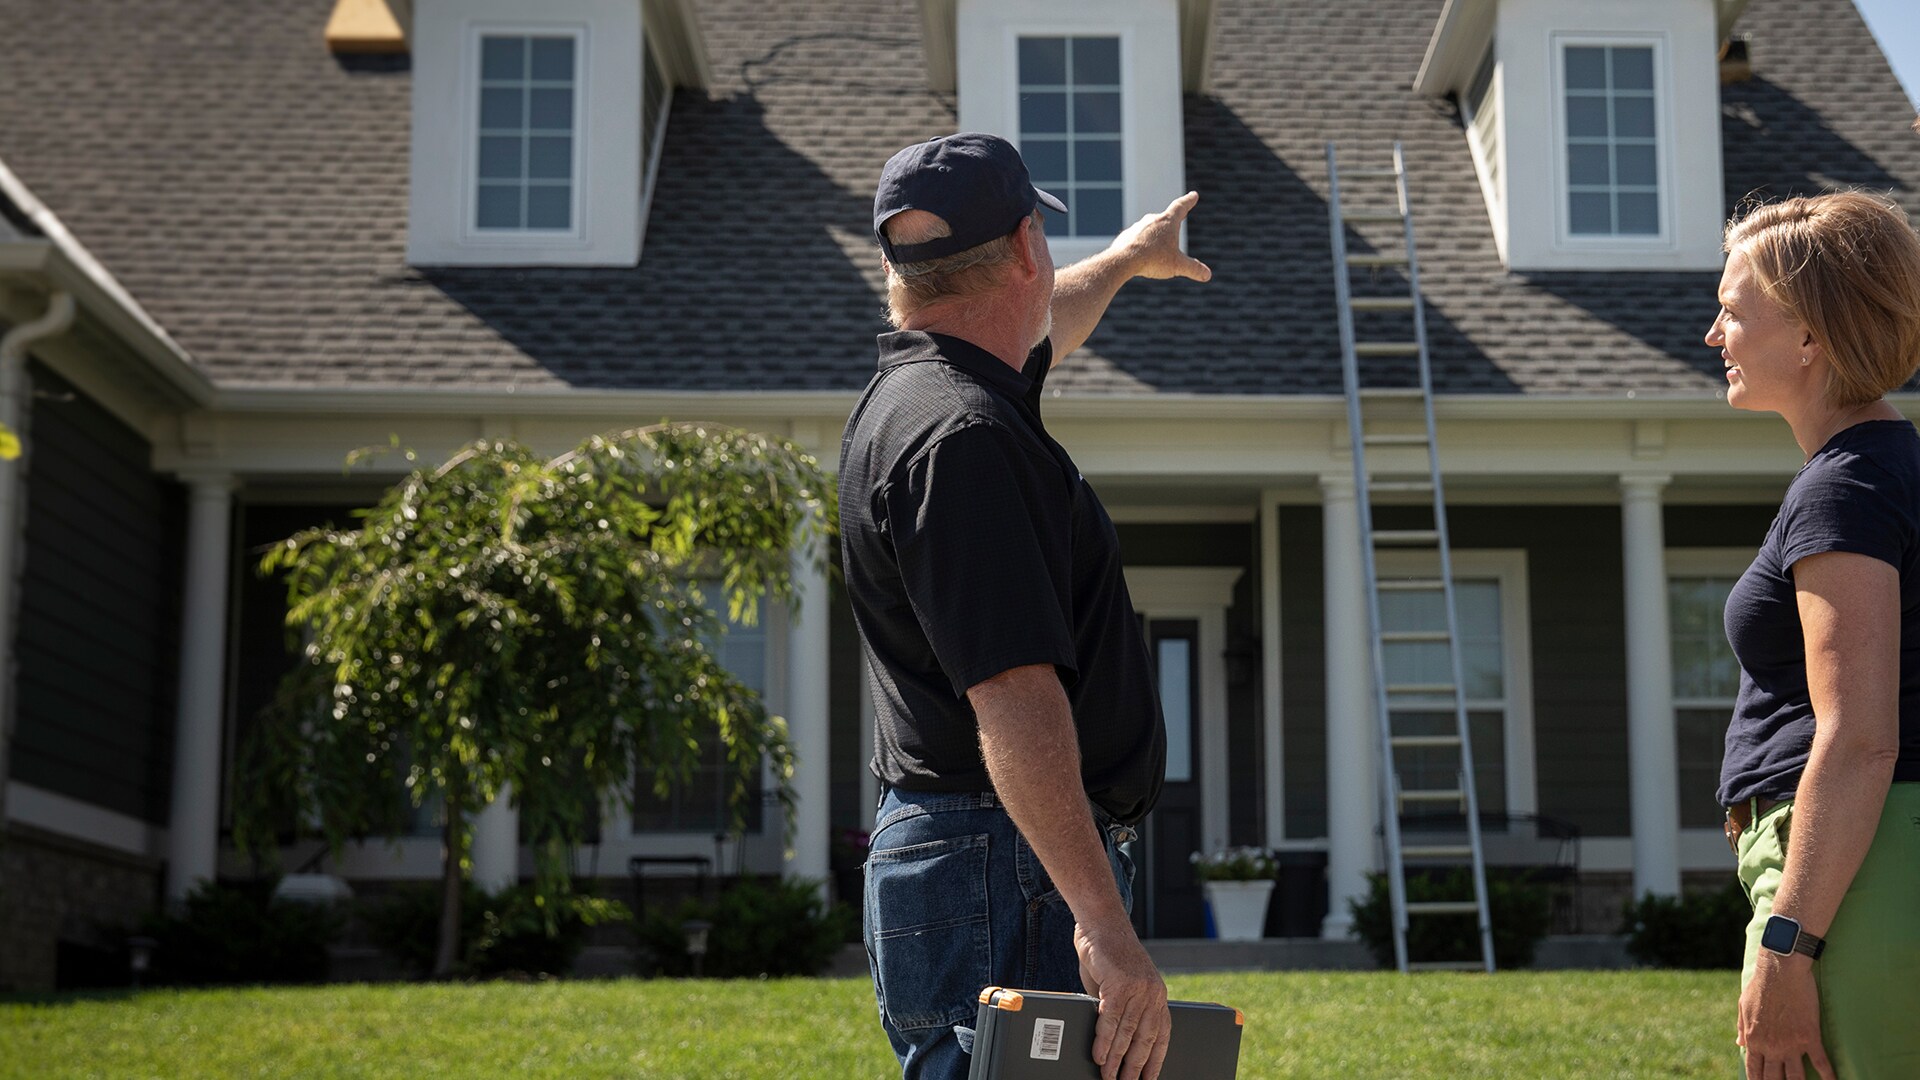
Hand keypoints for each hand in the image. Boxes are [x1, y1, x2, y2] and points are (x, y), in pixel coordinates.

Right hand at [1074, 919, 1170, 1079]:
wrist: (1102, 922)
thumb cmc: (1109, 954)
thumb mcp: (1123, 984)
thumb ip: (1123, 1009)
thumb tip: (1114, 1042)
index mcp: (1158, 996)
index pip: (1162, 1036)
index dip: (1156, 1060)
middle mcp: (1153, 993)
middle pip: (1145, 1039)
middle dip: (1135, 1066)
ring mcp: (1138, 988)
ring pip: (1127, 1032)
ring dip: (1116, 1059)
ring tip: (1108, 1075)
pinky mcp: (1120, 983)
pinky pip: (1111, 1019)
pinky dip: (1104, 1040)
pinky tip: (1099, 1054)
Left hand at [1112, 192, 1212, 282]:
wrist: (1123, 260)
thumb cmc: (1153, 259)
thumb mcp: (1177, 265)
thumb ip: (1193, 269)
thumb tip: (1207, 275)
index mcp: (1168, 222)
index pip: (1181, 207)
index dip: (1188, 201)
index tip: (1193, 195)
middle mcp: (1152, 220)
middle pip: (1165, 218)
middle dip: (1171, 221)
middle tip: (1178, 216)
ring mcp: (1137, 227)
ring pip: (1149, 230)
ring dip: (1155, 236)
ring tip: (1157, 247)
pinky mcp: (1126, 237)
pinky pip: (1136, 240)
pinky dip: (1141, 245)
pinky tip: (1140, 256)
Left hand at [1738, 954, 1832, 1079]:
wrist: (1781, 970)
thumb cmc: (1761, 985)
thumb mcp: (1744, 1006)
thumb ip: (1743, 1028)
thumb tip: (1739, 1044)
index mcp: (1754, 1039)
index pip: (1754, 1070)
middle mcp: (1771, 1046)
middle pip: (1774, 1078)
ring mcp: (1791, 1044)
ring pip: (1796, 1077)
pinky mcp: (1810, 1037)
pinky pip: (1821, 1063)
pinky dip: (1828, 1076)